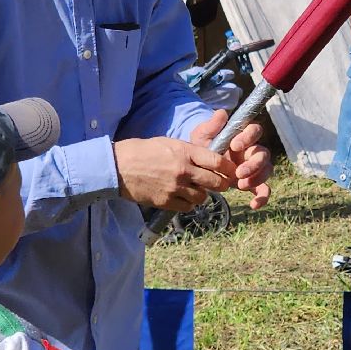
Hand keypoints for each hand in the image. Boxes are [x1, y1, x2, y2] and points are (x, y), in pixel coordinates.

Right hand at [114, 131, 230, 211]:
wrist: (119, 166)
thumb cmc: (144, 151)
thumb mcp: (170, 143)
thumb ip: (191, 151)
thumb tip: (211, 157)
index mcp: (185, 152)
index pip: (217, 161)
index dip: (228, 168)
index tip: (231, 171)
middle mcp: (183, 170)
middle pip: (215, 182)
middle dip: (221, 184)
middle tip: (221, 184)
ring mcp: (174, 188)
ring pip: (202, 197)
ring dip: (203, 194)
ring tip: (197, 189)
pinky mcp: (166, 201)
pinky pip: (188, 207)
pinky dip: (189, 203)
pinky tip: (184, 197)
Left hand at [204, 110, 272, 209]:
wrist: (198, 163)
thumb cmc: (203, 145)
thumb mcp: (203, 134)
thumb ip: (212, 125)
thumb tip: (222, 113)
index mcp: (242, 136)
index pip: (255, 131)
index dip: (249, 137)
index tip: (235, 145)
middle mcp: (251, 150)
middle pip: (263, 153)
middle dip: (253, 164)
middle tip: (238, 172)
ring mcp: (253, 166)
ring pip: (266, 170)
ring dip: (257, 178)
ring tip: (240, 185)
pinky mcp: (251, 181)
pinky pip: (263, 189)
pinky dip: (262, 197)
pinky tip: (254, 205)